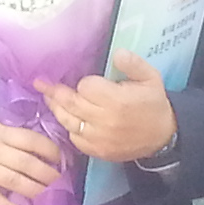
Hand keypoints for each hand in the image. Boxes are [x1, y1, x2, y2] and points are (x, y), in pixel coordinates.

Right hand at [0, 114, 62, 204]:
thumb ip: (6, 134)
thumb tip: (33, 145)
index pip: (30, 140)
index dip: (49, 150)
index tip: (60, 158)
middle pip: (27, 163)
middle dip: (47, 173)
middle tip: (59, 180)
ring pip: (14, 181)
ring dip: (35, 189)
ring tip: (47, 193)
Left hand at [36, 51, 179, 165]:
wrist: (162, 138)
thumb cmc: (153, 105)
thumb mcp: (151, 78)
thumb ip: (133, 64)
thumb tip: (117, 52)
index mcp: (117, 100)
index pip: (86, 87)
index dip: (86, 83)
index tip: (91, 83)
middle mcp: (105, 120)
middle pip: (71, 104)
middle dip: (56, 92)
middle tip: (41, 83)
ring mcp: (99, 138)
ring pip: (68, 121)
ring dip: (56, 108)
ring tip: (48, 97)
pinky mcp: (96, 151)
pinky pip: (74, 138)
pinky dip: (68, 127)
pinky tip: (67, 118)